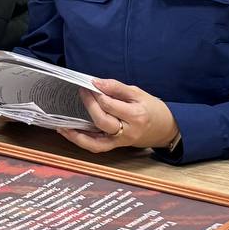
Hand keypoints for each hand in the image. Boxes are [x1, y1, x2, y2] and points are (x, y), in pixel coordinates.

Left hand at [56, 79, 178, 152]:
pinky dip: (82, 141)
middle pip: (102, 121)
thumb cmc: (152, 108)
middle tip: (81, 92)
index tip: (89, 84)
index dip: (97, 94)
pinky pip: (97, 147)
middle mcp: (128, 131)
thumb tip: (97, 82)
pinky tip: (71, 133)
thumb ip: (117, 88)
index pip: (110, 105)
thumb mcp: (138, 93)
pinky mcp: (116, 147)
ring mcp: (121, 142)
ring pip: (96, 142)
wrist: (165, 128)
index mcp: (136, 115)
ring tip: (63, 125)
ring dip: (77, 135)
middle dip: (89, 105)